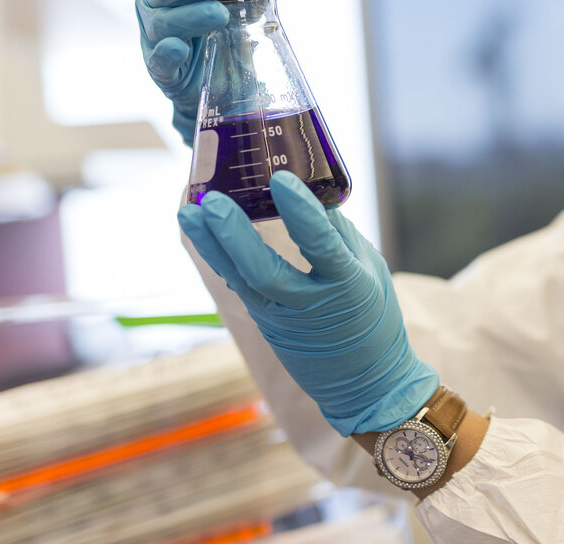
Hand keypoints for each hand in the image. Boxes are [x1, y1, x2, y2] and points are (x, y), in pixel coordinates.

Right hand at [136, 0, 297, 144]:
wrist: (218, 85)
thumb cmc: (222, 33)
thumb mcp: (242, 8)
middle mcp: (156, 4)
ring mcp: (155, 37)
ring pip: (165, 22)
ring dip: (190, 15)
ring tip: (219, 13)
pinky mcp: (161, 70)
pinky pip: (159, 61)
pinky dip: (167, 53)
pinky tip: (178, 48)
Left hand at [177, 171, 438, 434]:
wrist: (367, 383)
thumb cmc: (375, 320)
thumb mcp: (371, 271)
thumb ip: (341, 235)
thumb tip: (312, 196)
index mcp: (349, 286)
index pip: (321, 245)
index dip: (301, 212)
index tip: (281, 180)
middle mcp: (311, 305)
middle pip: (264, 271)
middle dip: (234, 235)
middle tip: (210, 201)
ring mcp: (283, 318)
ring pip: (240, 280)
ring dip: (211, 245)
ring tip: (188, 212)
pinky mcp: (266, 324)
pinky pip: (239, 286)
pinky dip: (220, 258)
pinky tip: (203, 233)